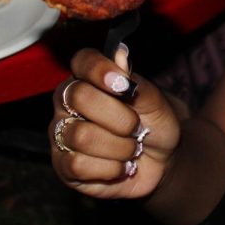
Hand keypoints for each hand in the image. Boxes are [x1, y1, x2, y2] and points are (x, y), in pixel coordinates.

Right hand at [50, 45, 182, 199]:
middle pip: (79, 97)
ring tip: (130, 148)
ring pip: (81, 136)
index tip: (123, 85)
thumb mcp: (155, 101)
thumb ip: (134, 81)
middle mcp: (67, 102)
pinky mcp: (63, 166)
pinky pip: (78, 165)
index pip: (82, 61)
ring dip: (119, 146)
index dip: (100, 70)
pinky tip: (119, 166)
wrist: (163, 161)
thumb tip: (119, 55)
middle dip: (119, 117)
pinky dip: (109, 168)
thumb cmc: (154, 124)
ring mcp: (62, 133)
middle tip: (135, 126)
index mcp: (88, 77)